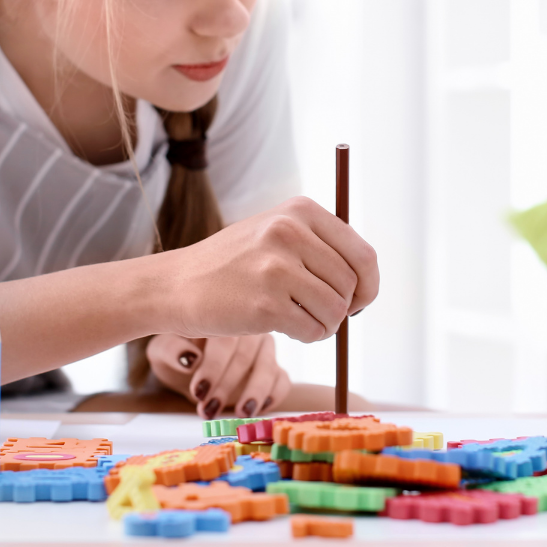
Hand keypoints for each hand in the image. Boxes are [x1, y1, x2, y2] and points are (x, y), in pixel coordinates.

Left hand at [146, 333, 291, 418]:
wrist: (186, 365)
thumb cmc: (176, 352)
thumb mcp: (163, 351)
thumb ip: (171, 350)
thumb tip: (189, 359)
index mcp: (222, 316)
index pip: (225, 339)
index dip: (214, 367)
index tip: (199, 391)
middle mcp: (249, 328)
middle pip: (247, 355)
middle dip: (227, 386)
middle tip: (208, 409)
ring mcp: (264, 348)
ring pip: (268, 367)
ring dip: (253, 393)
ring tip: (239, 413)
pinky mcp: (274, 369)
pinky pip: (282, 380)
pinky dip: (273, 395)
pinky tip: (257, 409)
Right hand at [160, 197, 378, 343]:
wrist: (177, 284)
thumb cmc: (235, 264)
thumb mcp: (277, 233)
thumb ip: (322, 247)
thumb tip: (368, 282)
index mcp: (301, 210)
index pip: (363, 255)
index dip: (368, 285)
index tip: (358, 300)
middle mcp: (290, 232)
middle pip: (351, 285)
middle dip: (343, 308)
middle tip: (319, 313)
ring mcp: (277, 267)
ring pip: (336, 310)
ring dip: (324, 324)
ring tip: (298, 318)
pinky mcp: (265, 304)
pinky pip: (313, 330)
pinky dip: (307, 336)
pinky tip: (283, 326)